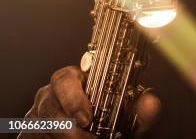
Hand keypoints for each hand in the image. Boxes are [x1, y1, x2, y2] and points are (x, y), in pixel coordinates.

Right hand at [20, 66, 160, 137]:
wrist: (97, 137)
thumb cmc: (113, 127)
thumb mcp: (128, 120)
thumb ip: (140, 112)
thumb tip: (151, 101)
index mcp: (76, 82)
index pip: (64, 77)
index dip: (73, 96)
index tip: (87, 118)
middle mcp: (52, 96)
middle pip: (47, 101)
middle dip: (64, 122)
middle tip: (84, 135)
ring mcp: (36, 117)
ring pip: (38, 124)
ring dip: (60, 136)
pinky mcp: (29, 135)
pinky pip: (32, 137)